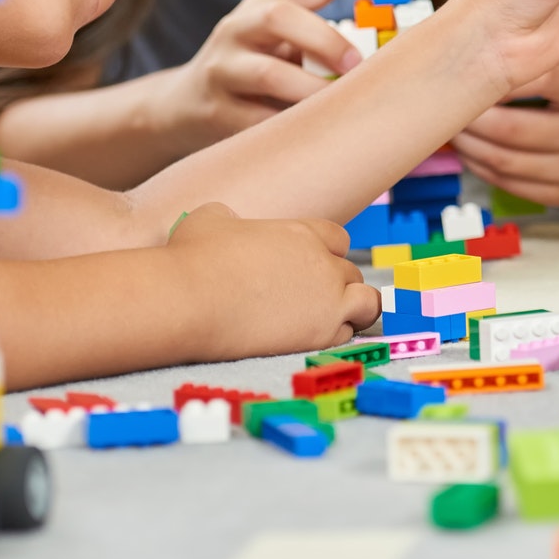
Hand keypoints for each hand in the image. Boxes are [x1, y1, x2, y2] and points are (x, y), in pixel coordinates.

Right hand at [160, 0, 398, 144]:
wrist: (182, 107)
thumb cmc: (254, 71)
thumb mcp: (279, 43)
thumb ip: (320, 41)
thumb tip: (390, 50)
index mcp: (263, 5)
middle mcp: (238, 29)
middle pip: (279, 16)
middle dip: (325, 38)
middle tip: (357, 64)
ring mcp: (222, 69)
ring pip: (268, 72)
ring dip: (312, 89)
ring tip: (338, 104)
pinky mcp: (216, 110)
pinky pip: (258, 119)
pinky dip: (289, 125)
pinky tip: (310, 132)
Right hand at [166, 203, 379, 356]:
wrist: (190, 300)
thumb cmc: (193, 257)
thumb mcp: (211, 219)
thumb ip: (230, 218)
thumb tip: (229, 222)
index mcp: (302, 232)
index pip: (338, 240)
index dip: (328, 254)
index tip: (311, 269)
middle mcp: (322, 263)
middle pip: (352, 273)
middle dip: (337, 286)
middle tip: (311, 302)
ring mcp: (327, 298)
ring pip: (367, 303)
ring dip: (354, 311)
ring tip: (331, 322)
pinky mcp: (320, 333)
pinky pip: (347, 334)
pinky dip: (336, 337)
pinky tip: (312, 340)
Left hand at [454, 62, 558, 207]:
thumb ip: (540, 63)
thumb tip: (470, 59)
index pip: (541, 80)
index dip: (498, 80)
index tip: (468, 71)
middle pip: (512, 129)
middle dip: (471, 119)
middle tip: (445, 103)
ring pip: (505, 161)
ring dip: (469, 146)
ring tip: (452, 127)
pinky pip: (508, 183)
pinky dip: (481, 165)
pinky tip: (469, 149)